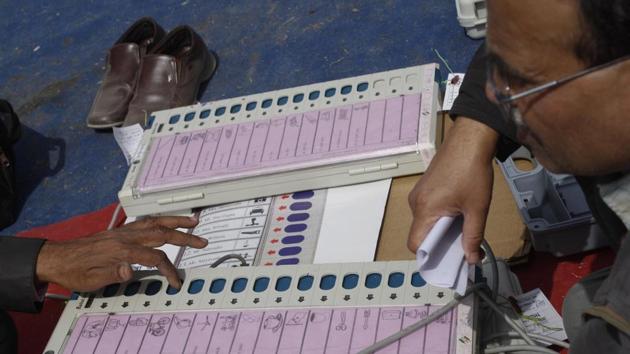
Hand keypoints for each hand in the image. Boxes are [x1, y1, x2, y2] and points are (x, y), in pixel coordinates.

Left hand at [35, 216, 206, 291]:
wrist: (57, 257)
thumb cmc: (74, 271)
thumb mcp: (91, 280)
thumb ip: (113, 273)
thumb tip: (131, 269)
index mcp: (120, 250)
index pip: (154, 258)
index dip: (169, 270)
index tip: (176, 280)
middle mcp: (125, 237)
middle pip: (162, 234)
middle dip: (184, 237)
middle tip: (202, 240)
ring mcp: (124, 231)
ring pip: (156, 222)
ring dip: (177, 221)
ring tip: (193, 221)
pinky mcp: (121, 230)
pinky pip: (146, 221)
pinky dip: (161, 220)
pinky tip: (169, 221)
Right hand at [407, 117, 497, 262]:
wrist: (469, 139)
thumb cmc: (472, 172)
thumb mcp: (477, 208)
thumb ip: (473, 236)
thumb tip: (471, 259)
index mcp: (425, 210)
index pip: (415, 244)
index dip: (429, 256)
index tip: (448, 260)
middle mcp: (415, 203)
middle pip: (420, 234)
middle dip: (439, 243)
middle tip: (461, 245)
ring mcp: (418, 193)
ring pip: (424, 222)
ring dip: (441, 229)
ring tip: (462, 224)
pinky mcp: (424, 187)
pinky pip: (427, 209)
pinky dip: (440, 216)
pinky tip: (457, 210)